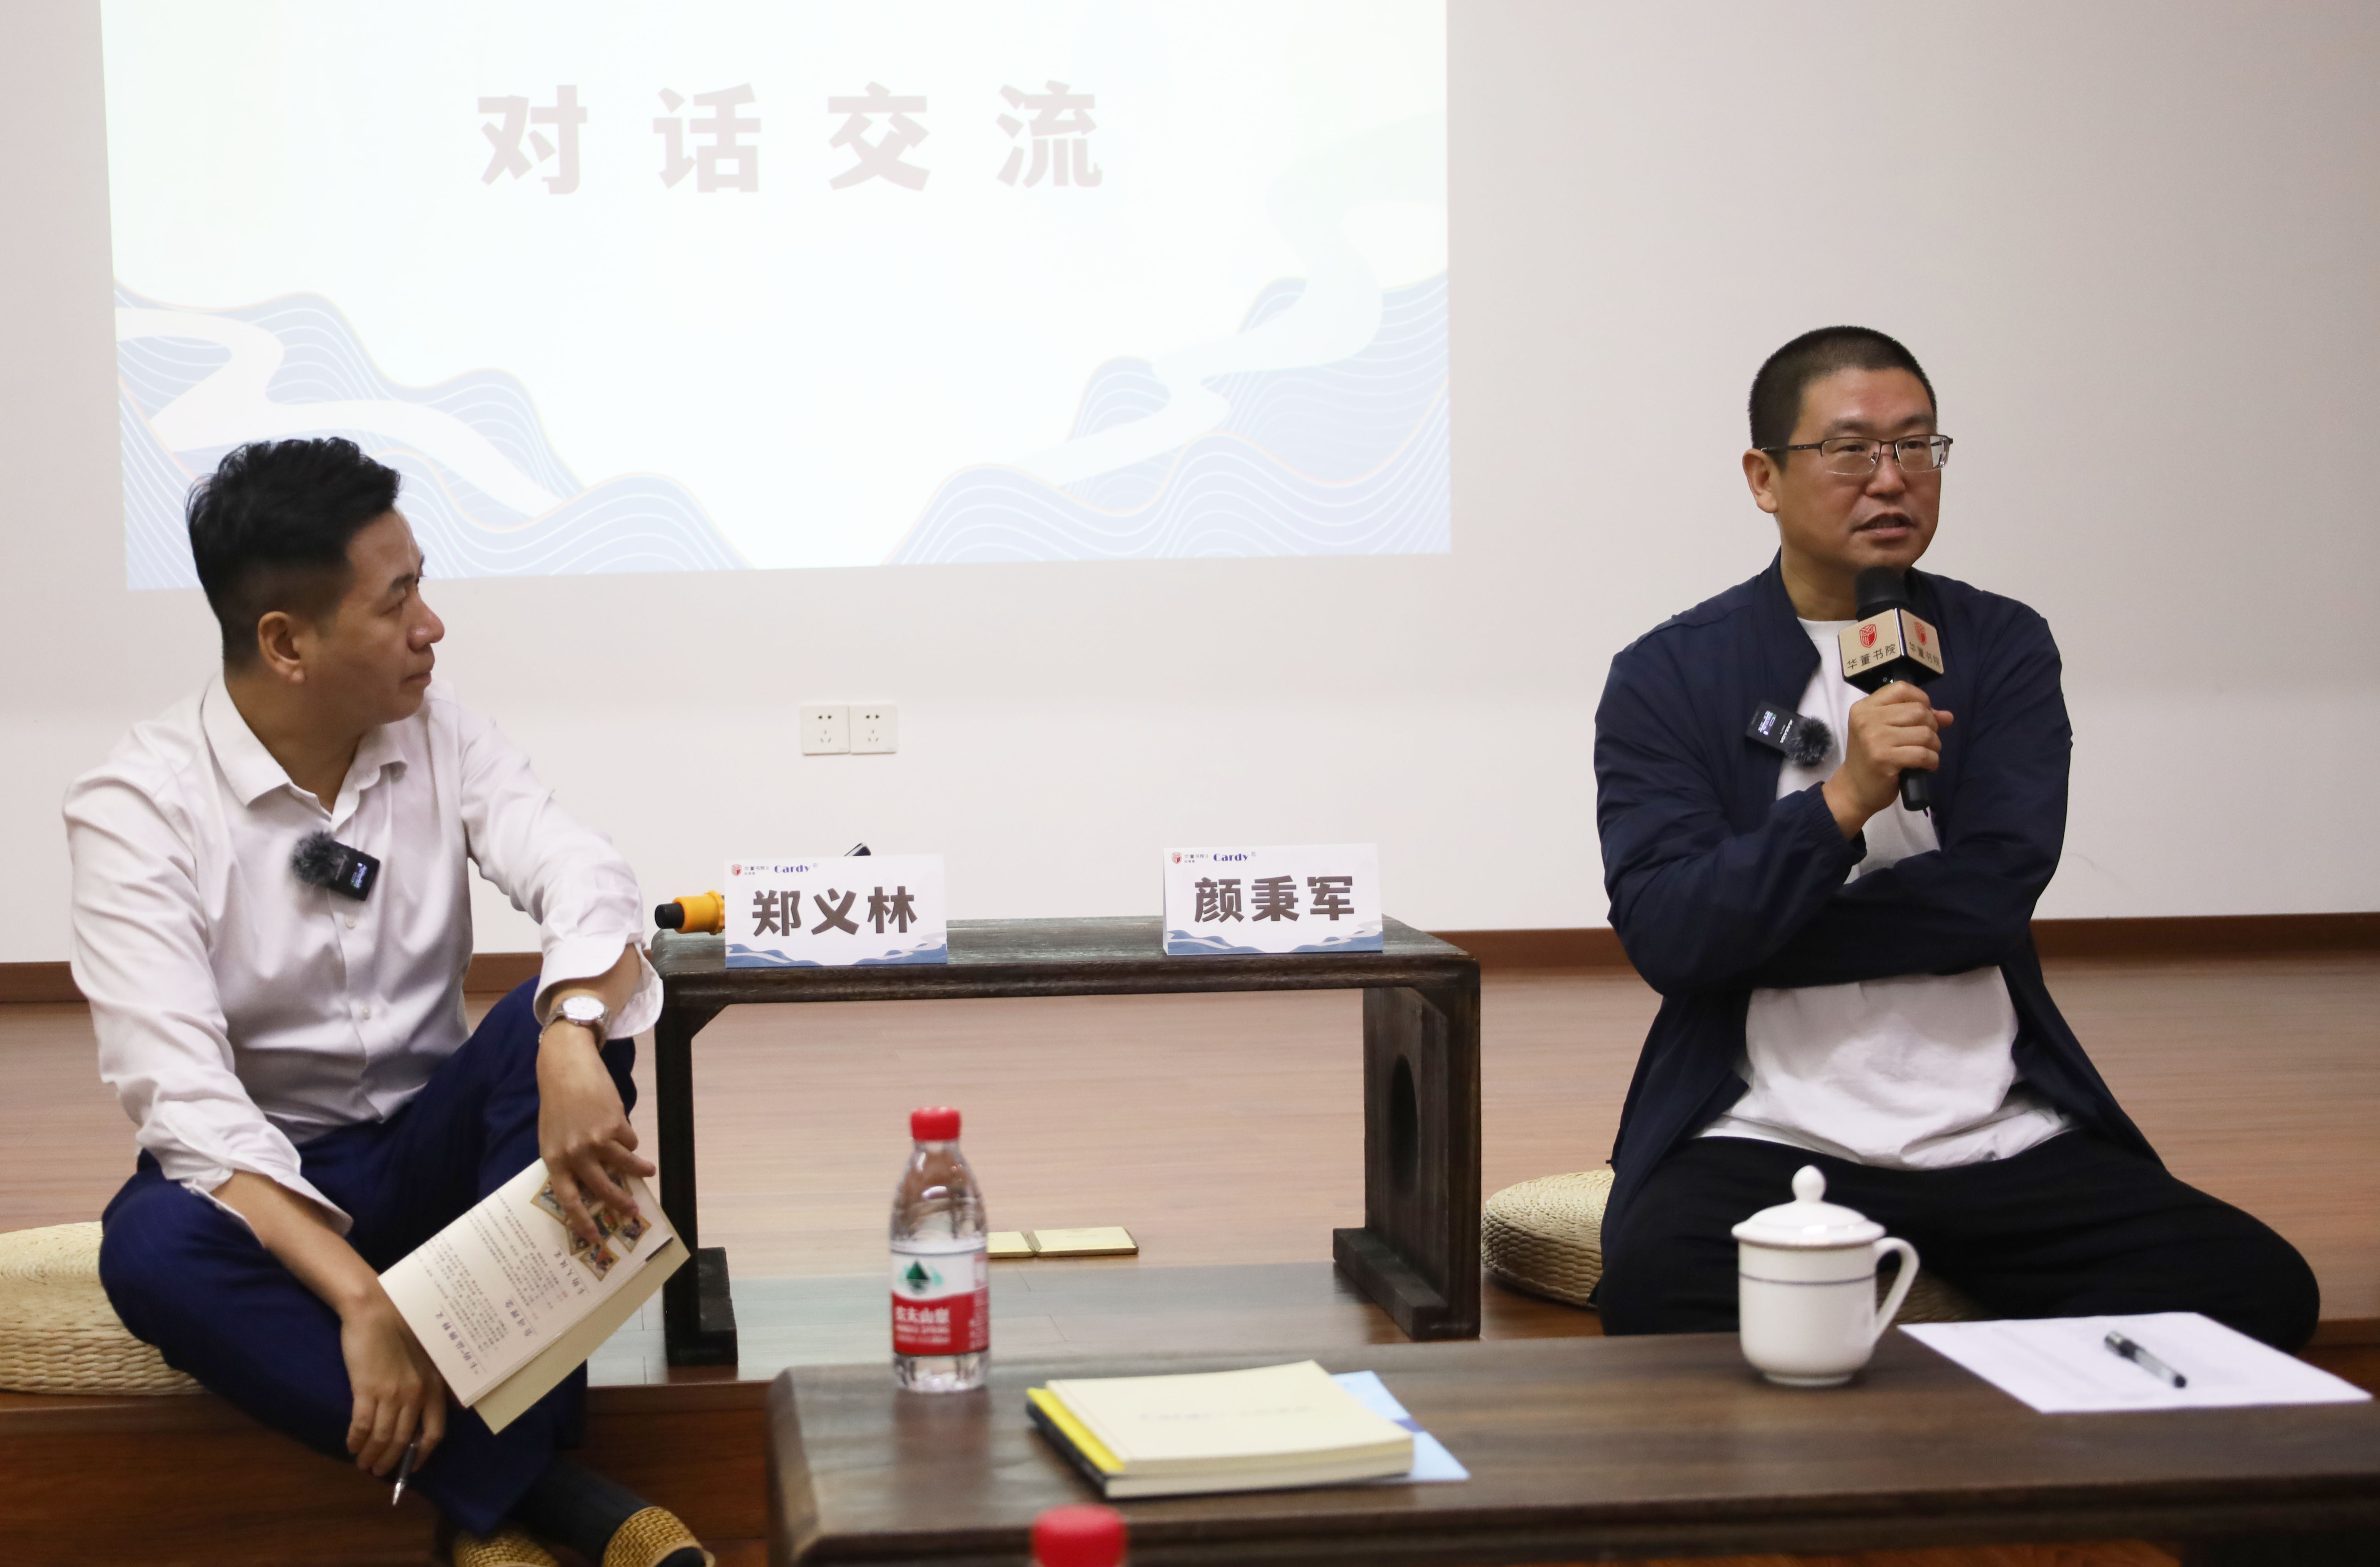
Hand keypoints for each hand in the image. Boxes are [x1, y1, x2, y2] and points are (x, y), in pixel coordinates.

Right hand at [340, 1290, 445, 1475]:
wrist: (375, 1310)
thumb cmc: (401, 1330)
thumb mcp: (427, 1357)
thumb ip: (433, 1383)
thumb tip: (444, 1409)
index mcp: (433, 1386)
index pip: (434, 1431)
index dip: (422, 1454)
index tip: (413, 1466)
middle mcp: (415, 1393)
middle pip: (403, 1440)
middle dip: (391, 1461)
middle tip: (379, 1471)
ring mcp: (391, 1392)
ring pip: (382, 1437)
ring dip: (372, 1456)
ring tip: (363, 1463)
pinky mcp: (366, 1388)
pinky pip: (361, 1426)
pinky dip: (356, 1441)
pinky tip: (352, 1446)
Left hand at [536, 1021, 652, 1244]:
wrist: (566, 1070)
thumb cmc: (558, 1104)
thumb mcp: (554, 1137)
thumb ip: (568, 1159)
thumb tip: (593, 1181)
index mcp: (554, 1160)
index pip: (568, 1199)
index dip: (581, 1220)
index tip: (593, 1237)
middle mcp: (575, 1154)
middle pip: (602, 1188)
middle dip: (620, 1202)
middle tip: (633, 1211)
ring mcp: (596, 1140)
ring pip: (625, 1165)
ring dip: (640, 1170)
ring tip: (649, 1172)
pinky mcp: (614, 1125)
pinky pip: (629, 1141)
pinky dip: (629, 1139)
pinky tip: (622, 1128)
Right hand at [1822, 681, 1954, 836]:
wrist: (1853, 789)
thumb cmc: (1871, 758)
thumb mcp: (1885, 731)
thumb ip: (1913, 719)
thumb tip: (1947, 716)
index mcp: (1864, 708)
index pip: (1901, 688)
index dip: (1921, 699)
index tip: (1923, 716)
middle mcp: (1867, 720)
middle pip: (1918, 710)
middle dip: (1931, 725)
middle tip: (1926, 740)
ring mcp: (1874, 739)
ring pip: (1924, 732)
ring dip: (1934, 745)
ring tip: (1927, 753)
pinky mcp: (1885, 759)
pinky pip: (1923, 754)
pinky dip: (1932, 760)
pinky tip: (1927, 765)